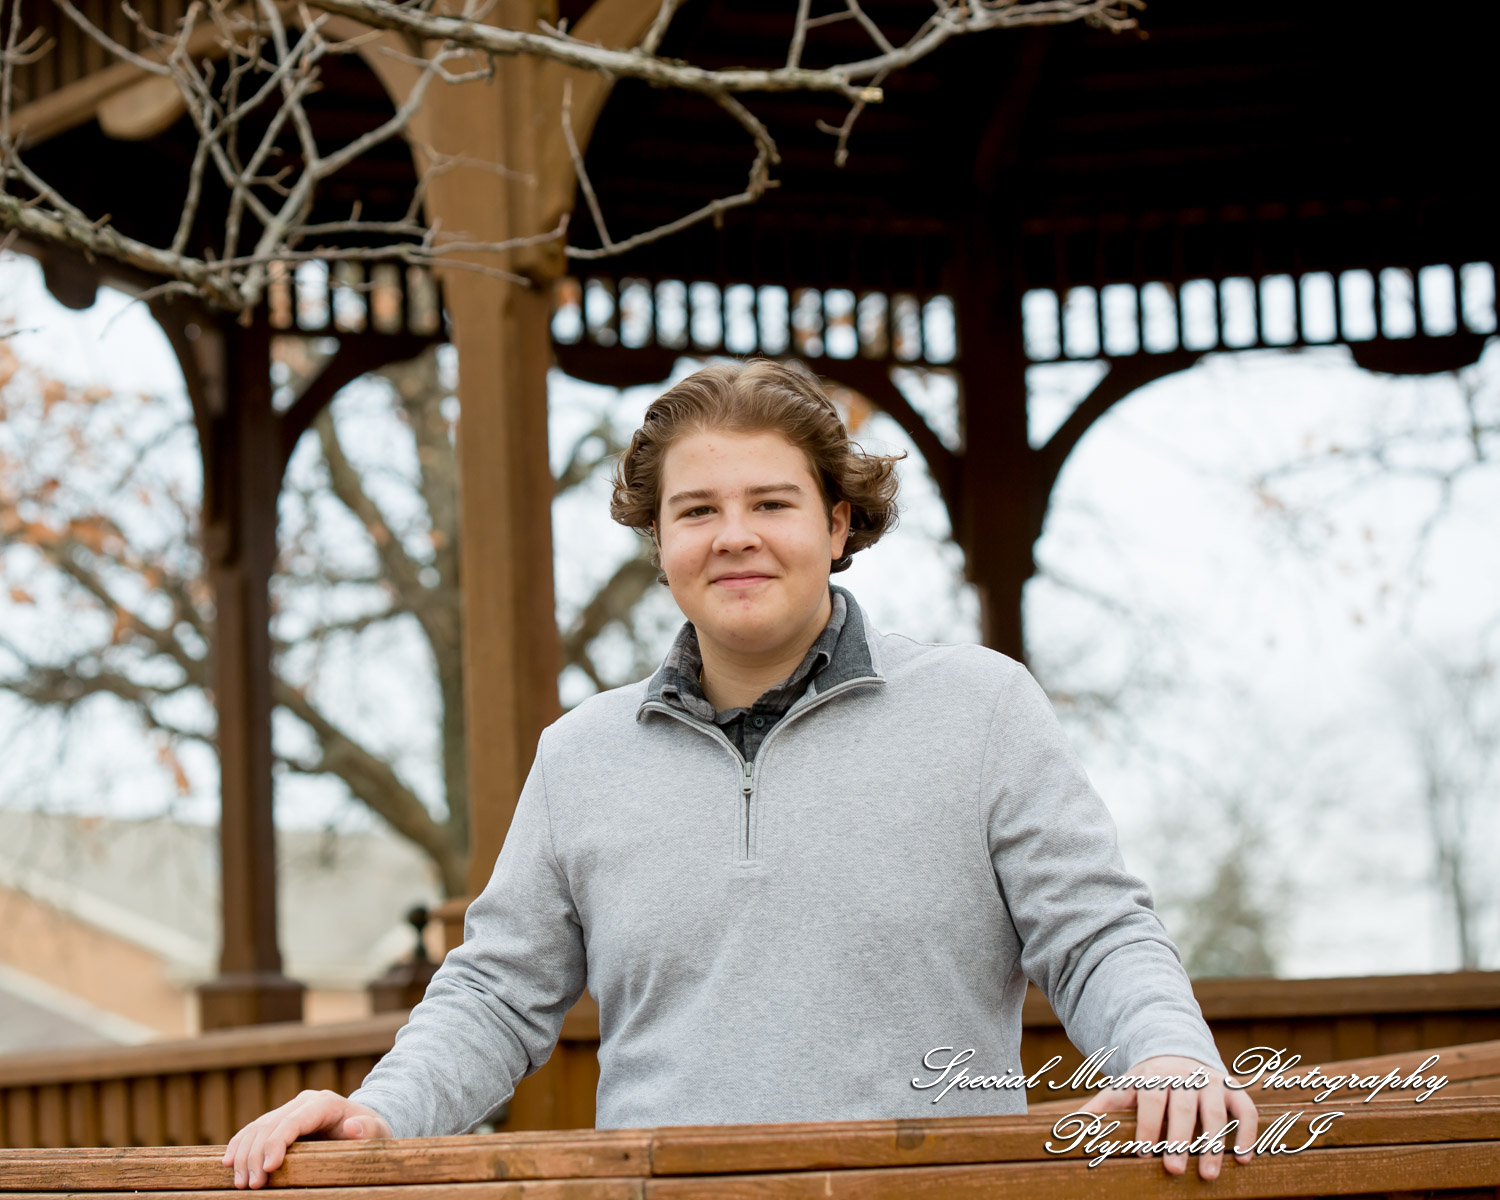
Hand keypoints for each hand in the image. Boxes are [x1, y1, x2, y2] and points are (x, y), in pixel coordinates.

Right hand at [222, 1090, 391, 1188]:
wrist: (364, 1126)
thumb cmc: (371, 1132)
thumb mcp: (378, 1131)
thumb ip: (370, 1129)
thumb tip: (354, 1126)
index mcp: (324, 1103)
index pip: (293, 1121)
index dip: (277, 1142)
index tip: (269, 1169)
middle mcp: (303, 1103)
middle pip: (269, 1125)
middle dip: (256, 1156)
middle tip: (252, 1185)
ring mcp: (288, 1110)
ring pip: (256, 1128)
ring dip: (243, 1155)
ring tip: (240, 1183)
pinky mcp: (278, 1121)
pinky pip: (252, 1131)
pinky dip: (238, 1146)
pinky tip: (228, 1164)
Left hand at [1078, 1054, 1257, 1180]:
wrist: (1178, 1053)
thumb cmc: (1148, 1082)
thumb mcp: (1125, 1087)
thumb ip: (1104, 1105)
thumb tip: (1072, 1124)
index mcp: (1155, 1076)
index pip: (1151, 1099)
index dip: (1147, 1125)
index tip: (1142, 1152)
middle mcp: (1186, 1077)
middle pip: (1183, 1108)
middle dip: (1179, 1139)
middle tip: (1173, 1168)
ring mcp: (1212, 1082)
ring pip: (1216, 1113)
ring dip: (1213, 1144)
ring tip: (1208, 1175)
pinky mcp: (1233, 1089)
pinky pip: (1245, 1110)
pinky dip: (1247, 1133)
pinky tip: (1244, 1159)